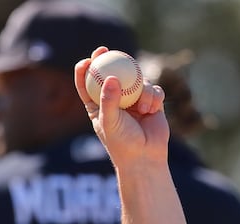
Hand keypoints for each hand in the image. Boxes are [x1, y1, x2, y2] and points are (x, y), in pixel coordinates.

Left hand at [74, 46, 169, 168]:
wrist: (145, 157)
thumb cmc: (122, 143)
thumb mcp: (110, 122)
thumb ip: (109, 101)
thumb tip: (111, 78)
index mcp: (98, 106)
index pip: (87, 84)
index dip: (85, 70)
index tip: (86, 60)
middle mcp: (115, 99)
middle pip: (111, 73)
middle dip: (107, 59)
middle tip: (105, 50)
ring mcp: (134, 99)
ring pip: (137, 80)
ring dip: (141, 90)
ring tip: (141, 108)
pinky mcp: (151, 101)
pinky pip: (154, 89)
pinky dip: (153, 97)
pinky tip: (152, 109)